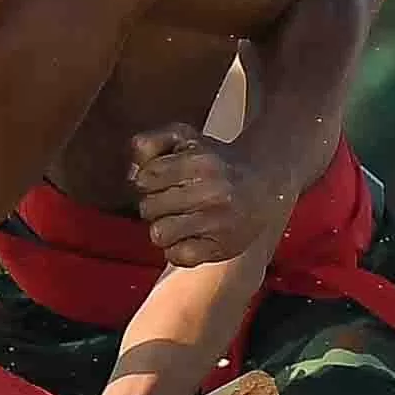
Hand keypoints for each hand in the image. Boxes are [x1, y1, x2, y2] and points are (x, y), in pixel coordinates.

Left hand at [128, 124, 278, 264]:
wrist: (262, 184)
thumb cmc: (213, 161)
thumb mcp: (185, 138)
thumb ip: (151, 142)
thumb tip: (133, 169)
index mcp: (199, 162)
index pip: (146, 178)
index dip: (149, 181)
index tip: (163, 181)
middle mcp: (210, 192)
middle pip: (148, 207)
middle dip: (155, 204)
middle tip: (174, 201)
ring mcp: (217, 223)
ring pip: (158, 233)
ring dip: (163, 228)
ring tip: (179, 220)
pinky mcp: (221, 248)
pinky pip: (177, 256)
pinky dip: (177, 249)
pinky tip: (189, 237)